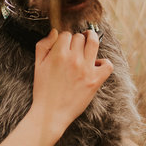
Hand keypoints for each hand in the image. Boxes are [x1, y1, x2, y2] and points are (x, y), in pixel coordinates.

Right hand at [29, 29, 112, 145]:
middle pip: (80, 37)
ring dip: (92, 39)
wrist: (50, 113)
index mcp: (58, 54)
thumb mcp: (37, 65)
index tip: (65, 44)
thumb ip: (43, 45)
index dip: (65, 38)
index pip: (66, 34)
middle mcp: (73, 59)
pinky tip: (96, 65)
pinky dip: (104, 62)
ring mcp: (86, 69)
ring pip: (94, 42)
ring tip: (90, 41)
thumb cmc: (43, 89)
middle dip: (77, 40)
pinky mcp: (95, 81)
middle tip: (75, 48)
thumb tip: (54, 32)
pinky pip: (107, 64)